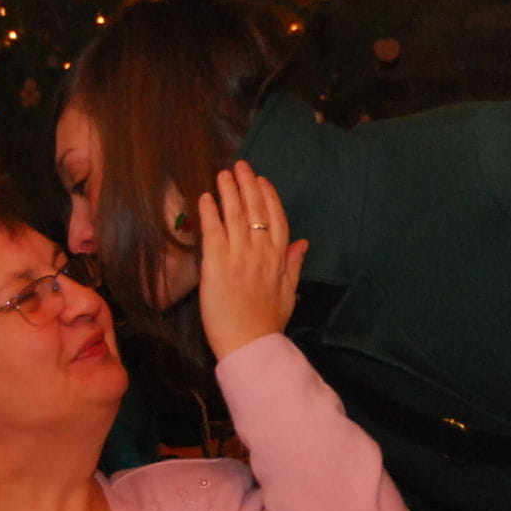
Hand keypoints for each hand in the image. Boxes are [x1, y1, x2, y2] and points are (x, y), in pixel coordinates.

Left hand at [197, 161, 307, 360]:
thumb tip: (303, 242)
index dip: (269, 197)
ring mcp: (238, 257)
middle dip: (248, 185)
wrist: (249, 345)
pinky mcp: (216, 265)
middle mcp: (260, 253)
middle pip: (255, 211)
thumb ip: (293, 265)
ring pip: (234, 215)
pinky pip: (213, 231)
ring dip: (229, 191)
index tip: (262, 180)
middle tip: (240, 166)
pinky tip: (206, 197)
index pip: (277, 219)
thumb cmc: (268, 323)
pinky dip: (210, 212)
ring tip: (223, 174)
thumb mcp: (288, 293)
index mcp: (278, 259)